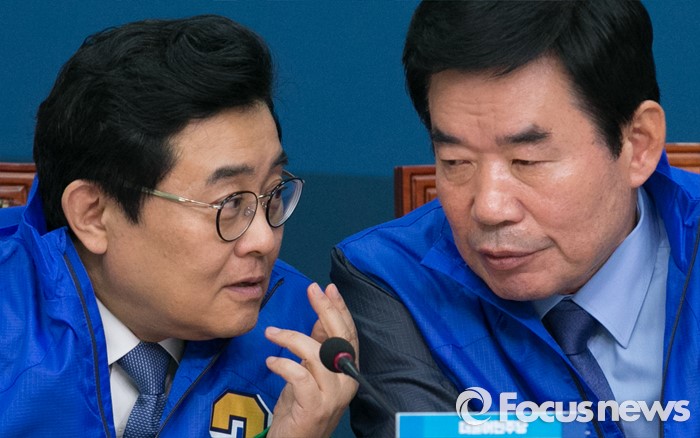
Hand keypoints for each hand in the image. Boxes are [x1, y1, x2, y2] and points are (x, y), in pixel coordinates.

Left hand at [264, 283, 358, 437]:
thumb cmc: (300, 407)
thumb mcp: (310, 372)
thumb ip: (318, 347)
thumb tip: (321, 316)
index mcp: (348, 371)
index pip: (348, 333)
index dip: (339, 309)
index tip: (327, 288)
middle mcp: (346, 382)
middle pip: (340, 338)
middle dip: (326, 309)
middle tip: (312, 289)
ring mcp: (333, 396)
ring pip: (317, 354)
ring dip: (291, 338)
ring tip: (271, 333)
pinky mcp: (315, 407)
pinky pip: (300, 376)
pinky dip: (283, 364)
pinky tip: (271, 361)